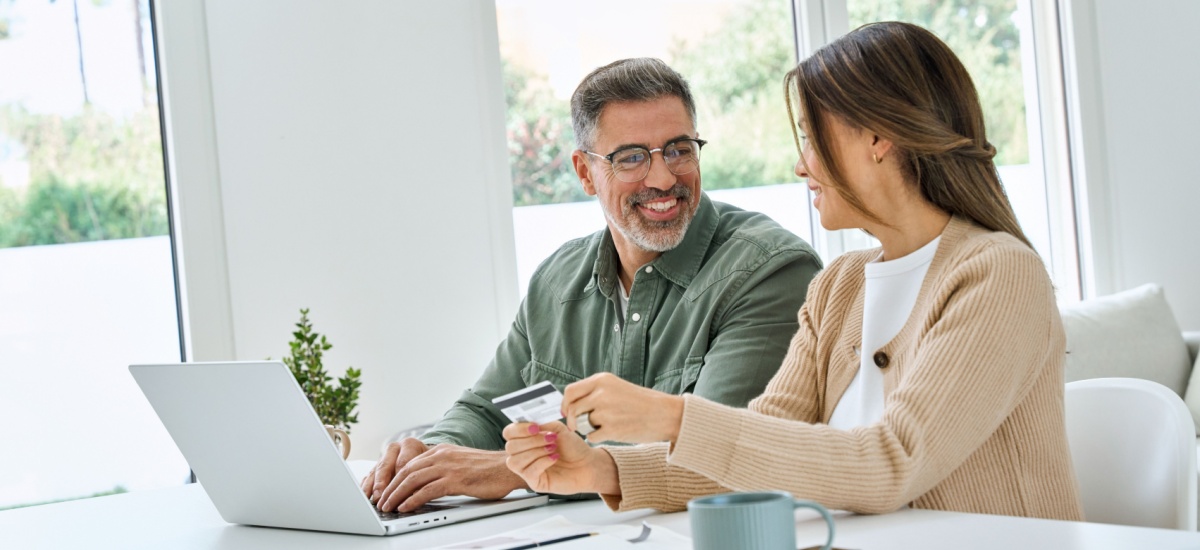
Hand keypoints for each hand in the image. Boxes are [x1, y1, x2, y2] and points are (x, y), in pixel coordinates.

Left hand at [360, 438, 528, 512]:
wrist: (509, 468)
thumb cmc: (490, 469)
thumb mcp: (462, 463)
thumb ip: (444, 469)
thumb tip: (428, 484)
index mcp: (442, 450)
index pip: (411, 463)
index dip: (395, 477)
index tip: (386, 489)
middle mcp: (442, 455)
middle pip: (407, 470)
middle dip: (391, 487)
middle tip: (381, 500)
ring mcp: (448, 466)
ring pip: (412, 480)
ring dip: (397, 494)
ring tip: (388, 506)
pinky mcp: (454, 479)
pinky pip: (426, 490)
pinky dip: (412, 500)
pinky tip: (405, 507)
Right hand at [361, 437, 427, 504]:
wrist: (425, 455)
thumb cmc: (429, 462)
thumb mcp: (429, 466)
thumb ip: (422, 477)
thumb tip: (415, 494)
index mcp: (409, 444)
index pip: (403, 463)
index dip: (400, 479)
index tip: (399, 492)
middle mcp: (394, 449)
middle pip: (385, 466)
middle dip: (381, 484)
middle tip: (380, 497)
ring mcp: (384, 457)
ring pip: (375, 471)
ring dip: (372, 487)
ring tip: (372, 499)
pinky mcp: (376, 466)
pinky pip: (369, 476)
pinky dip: (367, 486)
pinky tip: (366, 496)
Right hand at [503, 421, 619, 495]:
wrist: (587, 464)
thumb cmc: (573, 447)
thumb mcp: (558, 429)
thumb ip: (543, 424)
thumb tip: (530, 424)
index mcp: (526, 440)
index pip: (508, 433)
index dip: (519, 429)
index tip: (535, 427)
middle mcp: (523, 454)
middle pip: (510, 447)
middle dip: (531, 441)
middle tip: (550, 438)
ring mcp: (527, 470)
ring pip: (515, 461)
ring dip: (535, 452)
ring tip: (552, 448)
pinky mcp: (535, 482)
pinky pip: (529, 472)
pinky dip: (542, 462)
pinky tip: (554, 458)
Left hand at [561, 372, 683, 442]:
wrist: (665, 414)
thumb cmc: (641, 402)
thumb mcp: (616, 387)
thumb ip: (594, 393)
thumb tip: (570, 405)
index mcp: (602, 380)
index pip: (570, 391)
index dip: (565, 404)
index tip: (567, 412)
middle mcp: (601, 394)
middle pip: (573, 409)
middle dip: (574, 420)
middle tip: (580, 425)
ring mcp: (606, 412)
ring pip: (582, 424)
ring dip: (590, 428)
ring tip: (608, 424)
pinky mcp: (611, 429)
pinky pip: (591, 437)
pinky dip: (598, 438)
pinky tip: (612, 433)